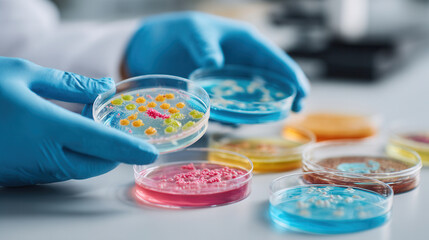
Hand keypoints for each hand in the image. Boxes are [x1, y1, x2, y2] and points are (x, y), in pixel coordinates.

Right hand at [0, 57, 157, 186]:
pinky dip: (71, 156)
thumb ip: (69, 83)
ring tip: (87, 122)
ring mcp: (30, 171)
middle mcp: (42, 156)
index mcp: (46, 127)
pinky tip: (63, 134)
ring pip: (77, 169)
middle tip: (112, 122)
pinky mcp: (19, 176)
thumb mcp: (22, 74)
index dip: (130, 149)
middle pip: (95, 163)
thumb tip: (105, 86)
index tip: (152, 152)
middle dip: (113, 149)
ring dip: (93, 152)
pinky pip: (57, 170)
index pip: (103, 143)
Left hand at [124, 11, 308, 111]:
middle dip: (284, 95)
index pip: (273, 59)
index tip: (303, 92)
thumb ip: (204, 46)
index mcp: (244, 44)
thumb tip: (214, 63)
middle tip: (295, 111)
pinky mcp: (213, 94)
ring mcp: (228, 82)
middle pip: (269, 81)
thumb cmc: (180, 31)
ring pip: (250, 98)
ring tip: (268, 119)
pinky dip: (233, 116)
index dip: (291, 75)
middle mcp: (240, 64)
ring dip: (259, 109)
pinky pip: (228, 107)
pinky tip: (236, 123)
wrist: (154, 44)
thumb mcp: (194, 32)